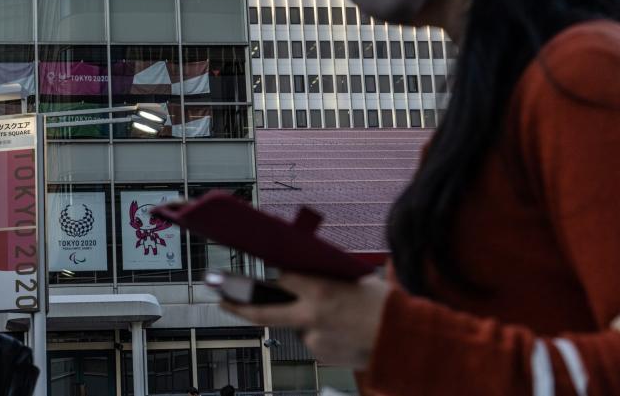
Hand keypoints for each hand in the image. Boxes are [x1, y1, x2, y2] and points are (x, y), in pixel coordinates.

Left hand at [221, 273, 390, 368]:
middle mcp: (311, 316)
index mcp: (319, 291)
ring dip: (307, 318)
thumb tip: (296, 271)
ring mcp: (314, 339)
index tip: (259, 274)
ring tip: (339, 316)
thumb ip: (321, 277)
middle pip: (262, 312)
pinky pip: (313, 339)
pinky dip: (322, 332)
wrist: (405, 340)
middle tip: (221, 298)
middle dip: (238, 305)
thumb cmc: (384, 304)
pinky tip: (342, 329)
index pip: (280, 278)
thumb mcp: (351, 279)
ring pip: (297, 324)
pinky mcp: (321, 355)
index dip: (274, 276)